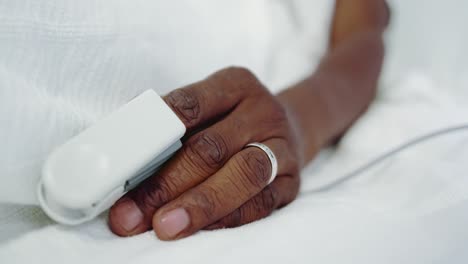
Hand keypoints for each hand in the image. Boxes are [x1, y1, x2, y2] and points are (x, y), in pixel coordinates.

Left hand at [109, 67, 302, 239]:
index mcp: (236, 85)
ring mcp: (282, 147)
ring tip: (165, 226)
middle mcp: (262, 112)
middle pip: (212, 147)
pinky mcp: (292, 181)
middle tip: (131, 213)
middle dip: (167, 183)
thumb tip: (121, 151)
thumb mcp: (210, 105)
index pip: (191, 105)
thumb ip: (172, 123)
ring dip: (200, 204)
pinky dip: (229, 218)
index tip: (123, 164)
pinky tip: (202, 229)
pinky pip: (262, 203)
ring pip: (242, 175)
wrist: (290, 127)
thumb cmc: (234, 119)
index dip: (155, 134)